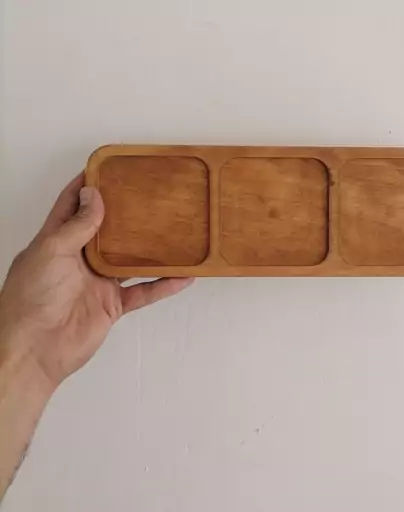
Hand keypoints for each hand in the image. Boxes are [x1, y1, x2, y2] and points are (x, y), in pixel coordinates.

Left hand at [0, 173, 193, 389]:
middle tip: (149, 196)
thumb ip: (77, 226)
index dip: (87, 187)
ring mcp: (99, 282)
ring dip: (151, 250)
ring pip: (131, 261)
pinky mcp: (113, 305)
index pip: (72, 206)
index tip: (108, 169)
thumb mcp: (52, 252)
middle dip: (126, 215)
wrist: (35, 350)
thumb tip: (94, 196)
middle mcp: (80, 259)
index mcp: (58, 241)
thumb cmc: (33, 298)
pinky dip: (163, 285)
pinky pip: (143, 292)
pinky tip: (183, 276)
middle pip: (108, 231)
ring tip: (174, 232)